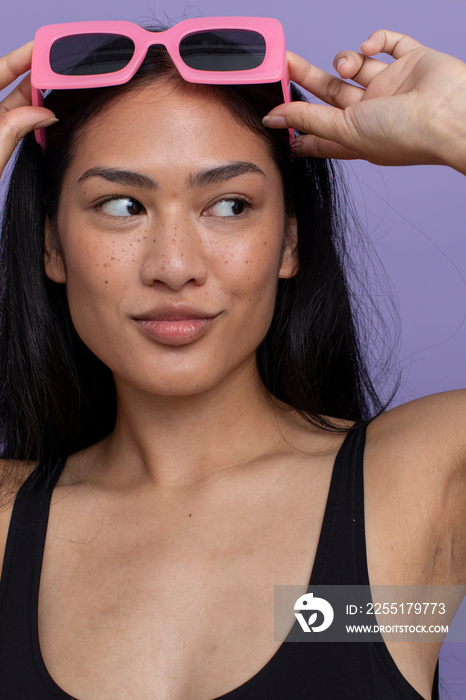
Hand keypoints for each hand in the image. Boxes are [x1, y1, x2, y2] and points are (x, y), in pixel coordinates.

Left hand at [0, 42, 56, 173]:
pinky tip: (51, 115)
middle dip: (35, 75)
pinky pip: (19, 125)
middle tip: (59, 68)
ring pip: (17, 106)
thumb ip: (14, 129)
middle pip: (10, 84)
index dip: (22, 57)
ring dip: (39, 99)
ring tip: (60, 90)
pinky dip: (35, 120)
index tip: (43, 49)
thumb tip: (43, 112)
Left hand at [263, 30, 465, 173]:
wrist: (449, 116)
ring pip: (355, 64)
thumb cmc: (402, 134)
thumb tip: (272, 119)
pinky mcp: (410, 61)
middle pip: (329, 91)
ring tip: (350, 64)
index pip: (319, 130)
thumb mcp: (345, 131)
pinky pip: (388, 41)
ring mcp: (390, 85)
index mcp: (356, 135)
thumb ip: (308, 121)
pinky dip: (376, 38)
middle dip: (305, 76)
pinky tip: (371, 45)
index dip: (297, 124)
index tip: (274, 114)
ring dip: (344, 59)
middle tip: (284, 61)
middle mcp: (371, 111)